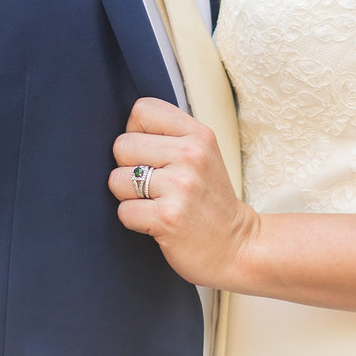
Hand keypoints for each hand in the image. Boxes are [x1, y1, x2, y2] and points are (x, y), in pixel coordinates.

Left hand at [111, 98, 259, 287]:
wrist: (238, 246)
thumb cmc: (211, 202)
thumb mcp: (203, 156)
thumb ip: (171, 137)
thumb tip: (125, 130)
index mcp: (199, 135)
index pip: (142, 110)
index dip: (136, 132)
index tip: (150, 153)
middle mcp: (192, 155)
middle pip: (122, 145)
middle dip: (129, 168)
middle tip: (154, 185)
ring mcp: (181, 185)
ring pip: (117, 179)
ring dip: (129, 197)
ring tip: (156, 203)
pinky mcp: (168, 216)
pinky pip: (123, 211)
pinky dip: (134, 221)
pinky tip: (157, 222)